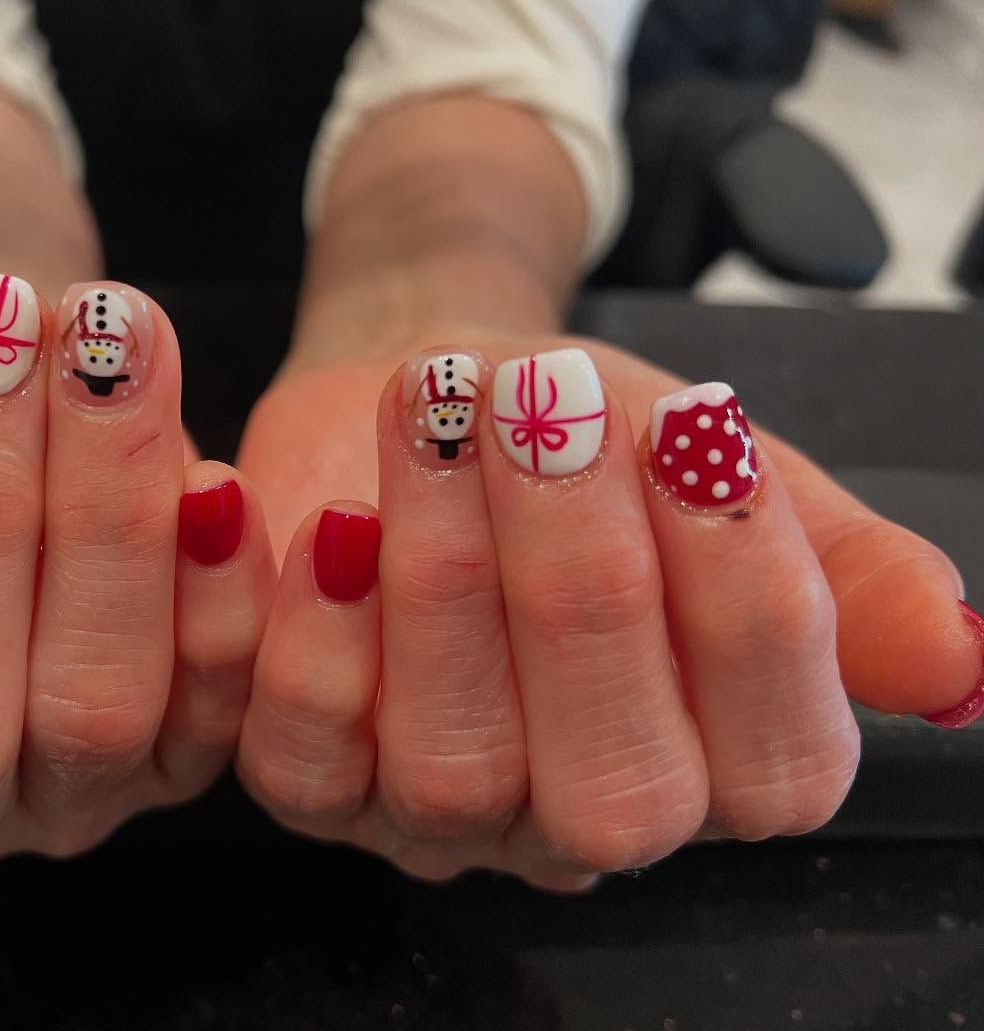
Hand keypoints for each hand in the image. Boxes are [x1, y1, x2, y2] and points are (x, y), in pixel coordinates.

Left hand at [236, 335, 979, 885]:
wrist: (444, 394)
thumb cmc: (594, 440)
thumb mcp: (725, 479)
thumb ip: (843, 570)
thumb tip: (957, 659)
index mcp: (723, 768)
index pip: (773, 755)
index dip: (745, 596)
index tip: (704, 430)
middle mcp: (585, 821)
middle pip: (608, 780)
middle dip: (583, 581)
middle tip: (551, 407)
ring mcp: (442, 818)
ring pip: (451, 766)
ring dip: (443, 577)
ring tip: (438, 407)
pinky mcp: (317, 778)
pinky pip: (298, 757)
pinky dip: (301, 631)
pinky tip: (313, 518)